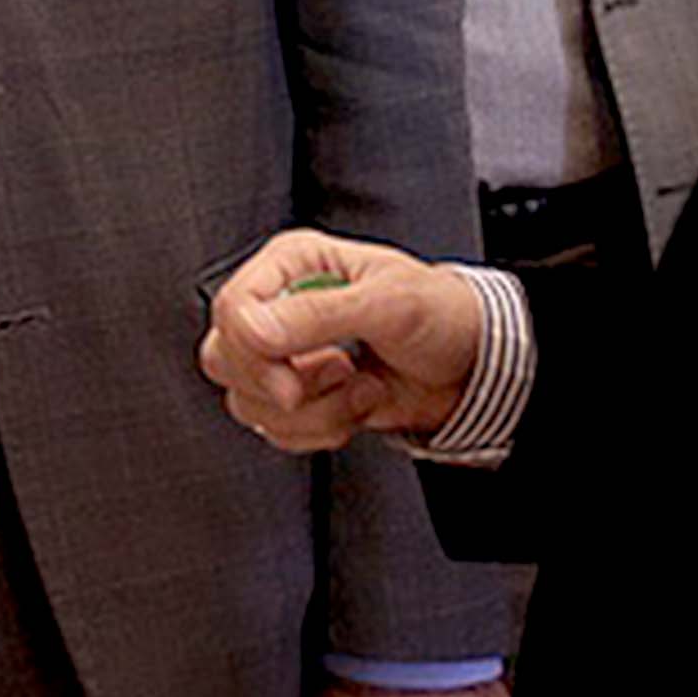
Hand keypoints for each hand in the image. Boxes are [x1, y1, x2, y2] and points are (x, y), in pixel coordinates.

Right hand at [196, 228, 481, 451]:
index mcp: (292, 265)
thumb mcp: (388, 304)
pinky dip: (318, 431)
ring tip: (359, 386)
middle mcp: (279, 305)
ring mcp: (286, 354)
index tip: (294, 379)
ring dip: (311, 412)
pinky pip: (274, 429)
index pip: (232, 309)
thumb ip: (318, 315)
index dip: (254, 352)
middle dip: (281, 386)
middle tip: (336, 375)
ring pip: (247, 401)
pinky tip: (357, 404)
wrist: (473, 367)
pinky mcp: (298, 395)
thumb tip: (253, 331)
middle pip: (225, 358)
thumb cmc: (441, 314)